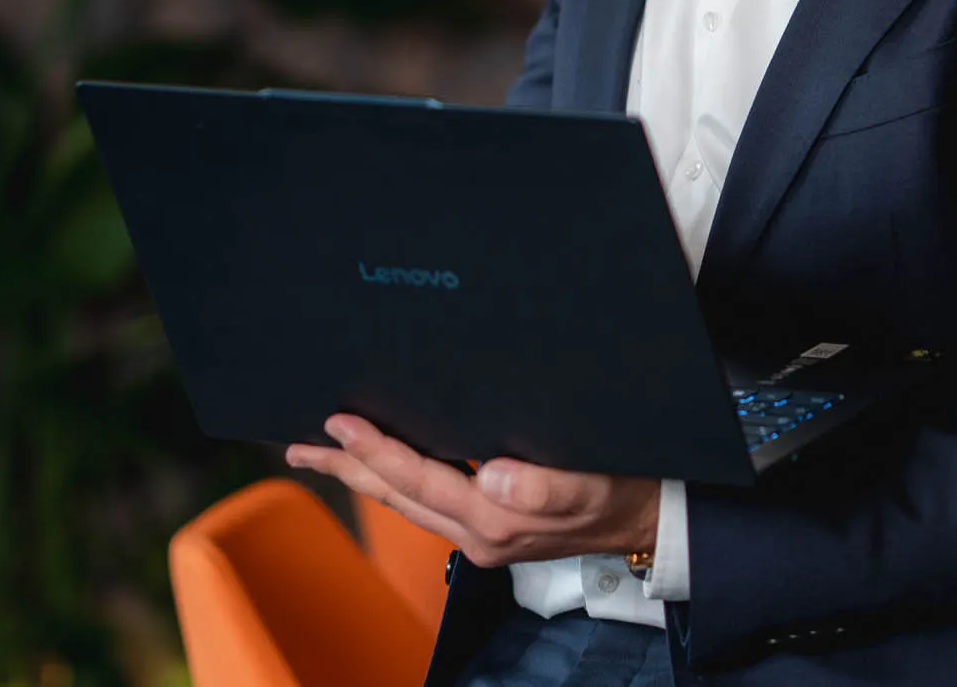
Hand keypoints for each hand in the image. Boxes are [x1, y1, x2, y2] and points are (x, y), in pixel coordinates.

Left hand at [285, 415, 660, 568]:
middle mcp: (481, 534)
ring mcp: (484, 536)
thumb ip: (546, 486)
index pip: (418, 478)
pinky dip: (397, 481)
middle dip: (347, 468)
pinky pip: (428, 504)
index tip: (337, 421)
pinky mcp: (493, 529)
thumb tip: (494, 478)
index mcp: (497, 519)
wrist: (658, 520)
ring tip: (326, 451)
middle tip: (299, 443)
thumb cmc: (629, 488)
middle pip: (396, 496)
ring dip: (364, 476)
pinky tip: (387, 466)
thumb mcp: (595, 483)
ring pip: (407, 503)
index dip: (375, 449)